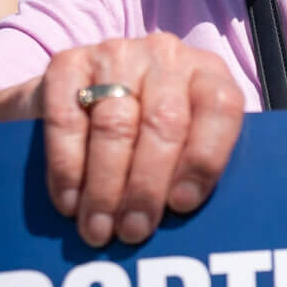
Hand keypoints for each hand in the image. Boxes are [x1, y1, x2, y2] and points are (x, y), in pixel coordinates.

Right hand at [30, 34, 245, 247]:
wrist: (76, 100)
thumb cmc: (145, 137)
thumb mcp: (182, 145)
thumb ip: (192, 169)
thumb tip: (181, 218)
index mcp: (207, 74)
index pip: (220, 107)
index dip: (203, 159)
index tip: (182, 205)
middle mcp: (165, 57)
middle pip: (163, 122)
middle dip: (146, 187)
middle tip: (133, 231)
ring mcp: (115, 55)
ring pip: (114, 125)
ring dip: (105, 187)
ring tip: (98, 229)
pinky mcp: (67, 63)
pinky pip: (67, 119)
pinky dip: (67, 168)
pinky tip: (69, 201)